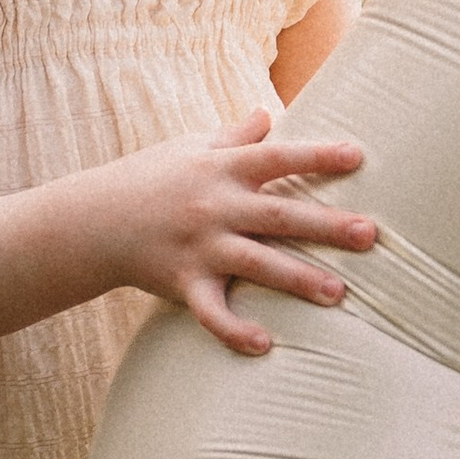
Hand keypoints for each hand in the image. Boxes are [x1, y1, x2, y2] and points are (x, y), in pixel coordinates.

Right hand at [102, 110, 377, 355]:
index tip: (358, 156)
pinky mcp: (181, 283)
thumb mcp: (189, 148)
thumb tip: (268, 112)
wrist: (90, 220)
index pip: (278, 157)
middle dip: (325, 225)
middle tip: (369, 234)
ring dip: (298, 279)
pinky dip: (234, 330)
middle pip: (278, 214)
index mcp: (221, 169)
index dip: (317, 156)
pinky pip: (211, 311)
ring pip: (256, 264)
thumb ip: (234, 137)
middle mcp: (214, 207)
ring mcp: (198, 247)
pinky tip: (264, 345)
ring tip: (338, 293)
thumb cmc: (147, 178)